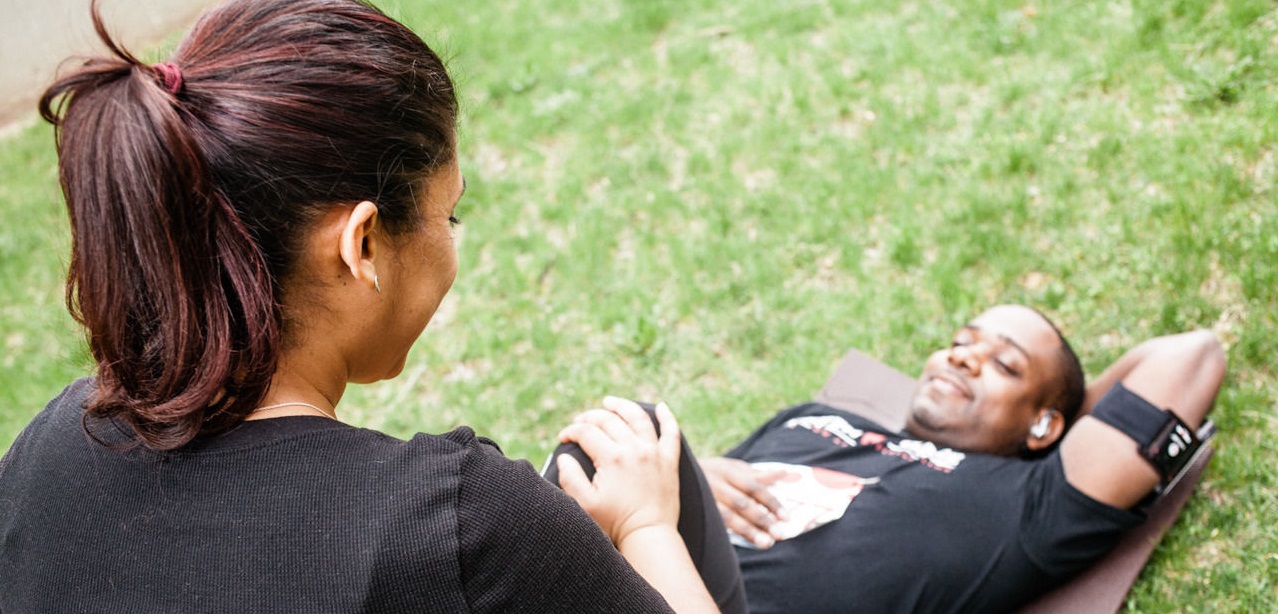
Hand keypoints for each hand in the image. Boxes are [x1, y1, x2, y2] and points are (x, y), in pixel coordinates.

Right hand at [556, 397, 681, 545]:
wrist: (648, 536)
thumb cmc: (615, 523)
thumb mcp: (584, 504)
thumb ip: (569, 477)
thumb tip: (564, 456)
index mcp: (612, 458)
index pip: (586, 432)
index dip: (571, 431)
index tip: (563, 437)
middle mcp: (634, 449)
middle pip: (609, 420)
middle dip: (589, 417)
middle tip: (579, 422)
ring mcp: (654, 453)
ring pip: (638, 418)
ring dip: (622, 406)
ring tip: (609, 402)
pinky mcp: (669, 461)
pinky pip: (672, 432)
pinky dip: (667, 417)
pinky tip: (661, 407)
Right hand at [699, 456, 786, 548]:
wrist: (672, 476)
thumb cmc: (711, 472)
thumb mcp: (732, 468)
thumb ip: (759, 474)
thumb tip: (789, 474)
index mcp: (726, 470)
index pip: (753, 487)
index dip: (771, 502)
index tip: (786, 518)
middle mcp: (714, 483)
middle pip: (742, 503)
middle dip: (762, 520)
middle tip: (780, 535)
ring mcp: (703, 499)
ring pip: (728, 517)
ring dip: (749, 531)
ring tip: (766, 543)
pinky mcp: (696, 512)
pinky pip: (715, 525)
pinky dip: (731, 534)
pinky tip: (744, 542)